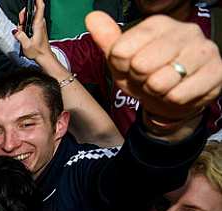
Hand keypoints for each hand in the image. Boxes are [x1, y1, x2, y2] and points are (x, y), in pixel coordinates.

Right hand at [14, 0, 49, 62]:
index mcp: (38, 24)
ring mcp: (39, 24)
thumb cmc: (37, 51)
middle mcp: (40, 23)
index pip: (39, 7)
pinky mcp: (37, 27)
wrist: (44, 56)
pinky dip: (25, 26)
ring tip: (23, 33)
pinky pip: (29, 21)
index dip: (37, 0)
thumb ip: (20, 36)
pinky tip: (24, 33)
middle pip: (30, 11)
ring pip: (29, 17)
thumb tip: (15, 30)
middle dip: (23, 16)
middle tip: (21, 25)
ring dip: (23, 22)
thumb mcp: (27, 45)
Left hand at [86, 11, 221, 121]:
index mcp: (158, 24)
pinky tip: (177, 92)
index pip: (120, 50)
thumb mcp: (121, 60)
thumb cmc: (146, 75)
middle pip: (140, 65)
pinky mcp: (216, 72)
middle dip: (139, 79)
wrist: (172, 99)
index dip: (121, 67)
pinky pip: (178, 95)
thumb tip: (92, 17)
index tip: (131, 67)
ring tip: (162, 86)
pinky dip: (172, 100)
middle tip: (148, 78)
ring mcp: (204, 50)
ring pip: (161, 81)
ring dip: (156, 91)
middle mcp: (184, 31)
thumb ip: (107, 39)